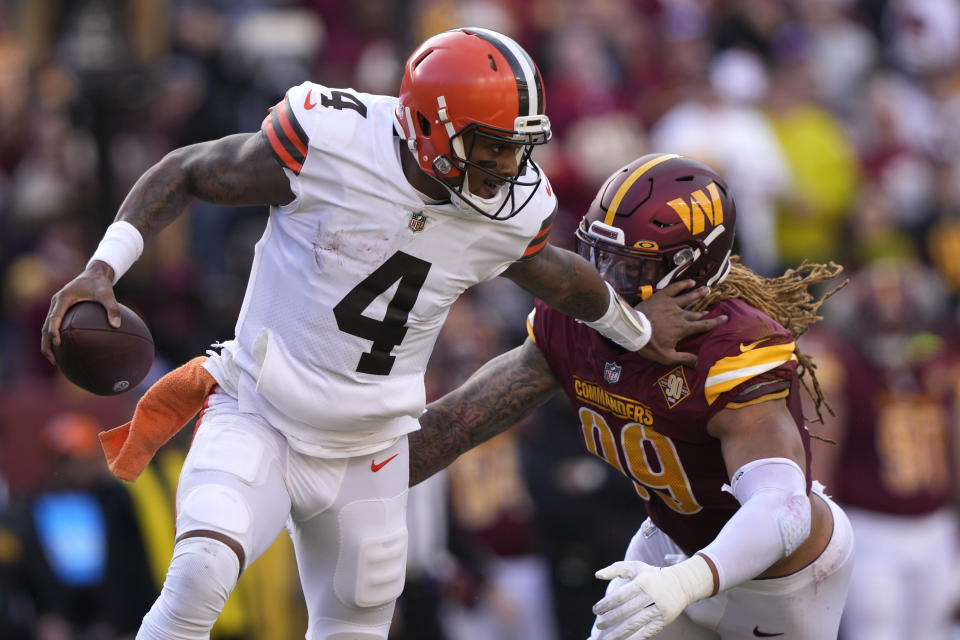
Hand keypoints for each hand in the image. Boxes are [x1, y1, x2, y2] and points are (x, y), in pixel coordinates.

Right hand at [40, 260, 119, 364]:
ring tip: (55, 360)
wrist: (95, 274)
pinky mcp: (60, 310)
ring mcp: (56, 306)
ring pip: (46, 327)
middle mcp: (56, 302)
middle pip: (45, 326)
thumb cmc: (101, 284)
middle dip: (46, 343)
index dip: (54, 330)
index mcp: (64, 298)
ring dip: (48, 343)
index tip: (57, 343)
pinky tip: (63, 351)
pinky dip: (54, 337)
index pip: (55, 316)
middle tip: (53, 360)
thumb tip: (116, 326)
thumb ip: (112, 308)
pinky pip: (54, 325)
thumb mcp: (108, 294)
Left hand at [593, 556, 713, 639]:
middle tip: (599, 625)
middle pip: (627, 611)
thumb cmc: (652, 575)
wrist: (682, 585)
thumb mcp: (636, 567)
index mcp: (642, 583)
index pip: (621, 595)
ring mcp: (658, 610)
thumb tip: (597, 575)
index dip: (606, 604)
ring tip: (607, 639)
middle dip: (611, 620)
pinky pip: (647, 632)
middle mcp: (651, 597)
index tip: (595, 610)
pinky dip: (634, 638)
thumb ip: (616, 569)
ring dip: (620, 633)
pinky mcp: (663, 621)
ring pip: (636, 624)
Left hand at [635, 280, 726, 366]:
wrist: (634, 329)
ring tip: (707, 290)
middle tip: (713, 307)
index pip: (704, 325)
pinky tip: (690, 281)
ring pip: (689, 298)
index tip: (724, 318)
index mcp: (684, 329)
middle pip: (697, 313)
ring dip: (699, 294)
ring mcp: (672, 304)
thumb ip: (684, 358)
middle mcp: (681, 315)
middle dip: (706, 311)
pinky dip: (683, 284)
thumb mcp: (667, 357)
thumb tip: (699, 363)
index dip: (715, 322)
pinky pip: (675, 288)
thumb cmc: (650, 345)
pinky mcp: (662, 297)